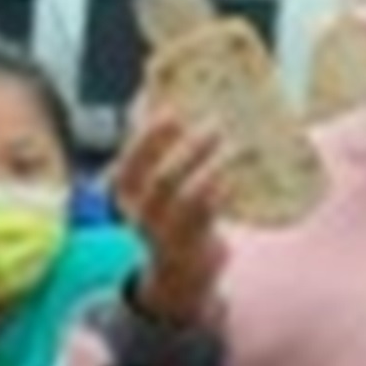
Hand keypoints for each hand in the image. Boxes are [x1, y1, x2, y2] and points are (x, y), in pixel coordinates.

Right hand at [108, 105, 236, 329]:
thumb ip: (148, 143)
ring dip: (215, 169)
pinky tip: (239, 175)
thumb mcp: (148, 181)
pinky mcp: (194, 248)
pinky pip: (211, 216)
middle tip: (217, 125)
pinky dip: (225, 191)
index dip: (149, 137)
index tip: (173, 112)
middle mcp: (141, 215)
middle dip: (191, 150)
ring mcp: (167, 234)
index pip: (131, 163)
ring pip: (189, 198)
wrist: (178, 271)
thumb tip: (146, 93)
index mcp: (126, 193)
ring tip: (239, 147)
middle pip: (163, 180)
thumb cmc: (167, 213)